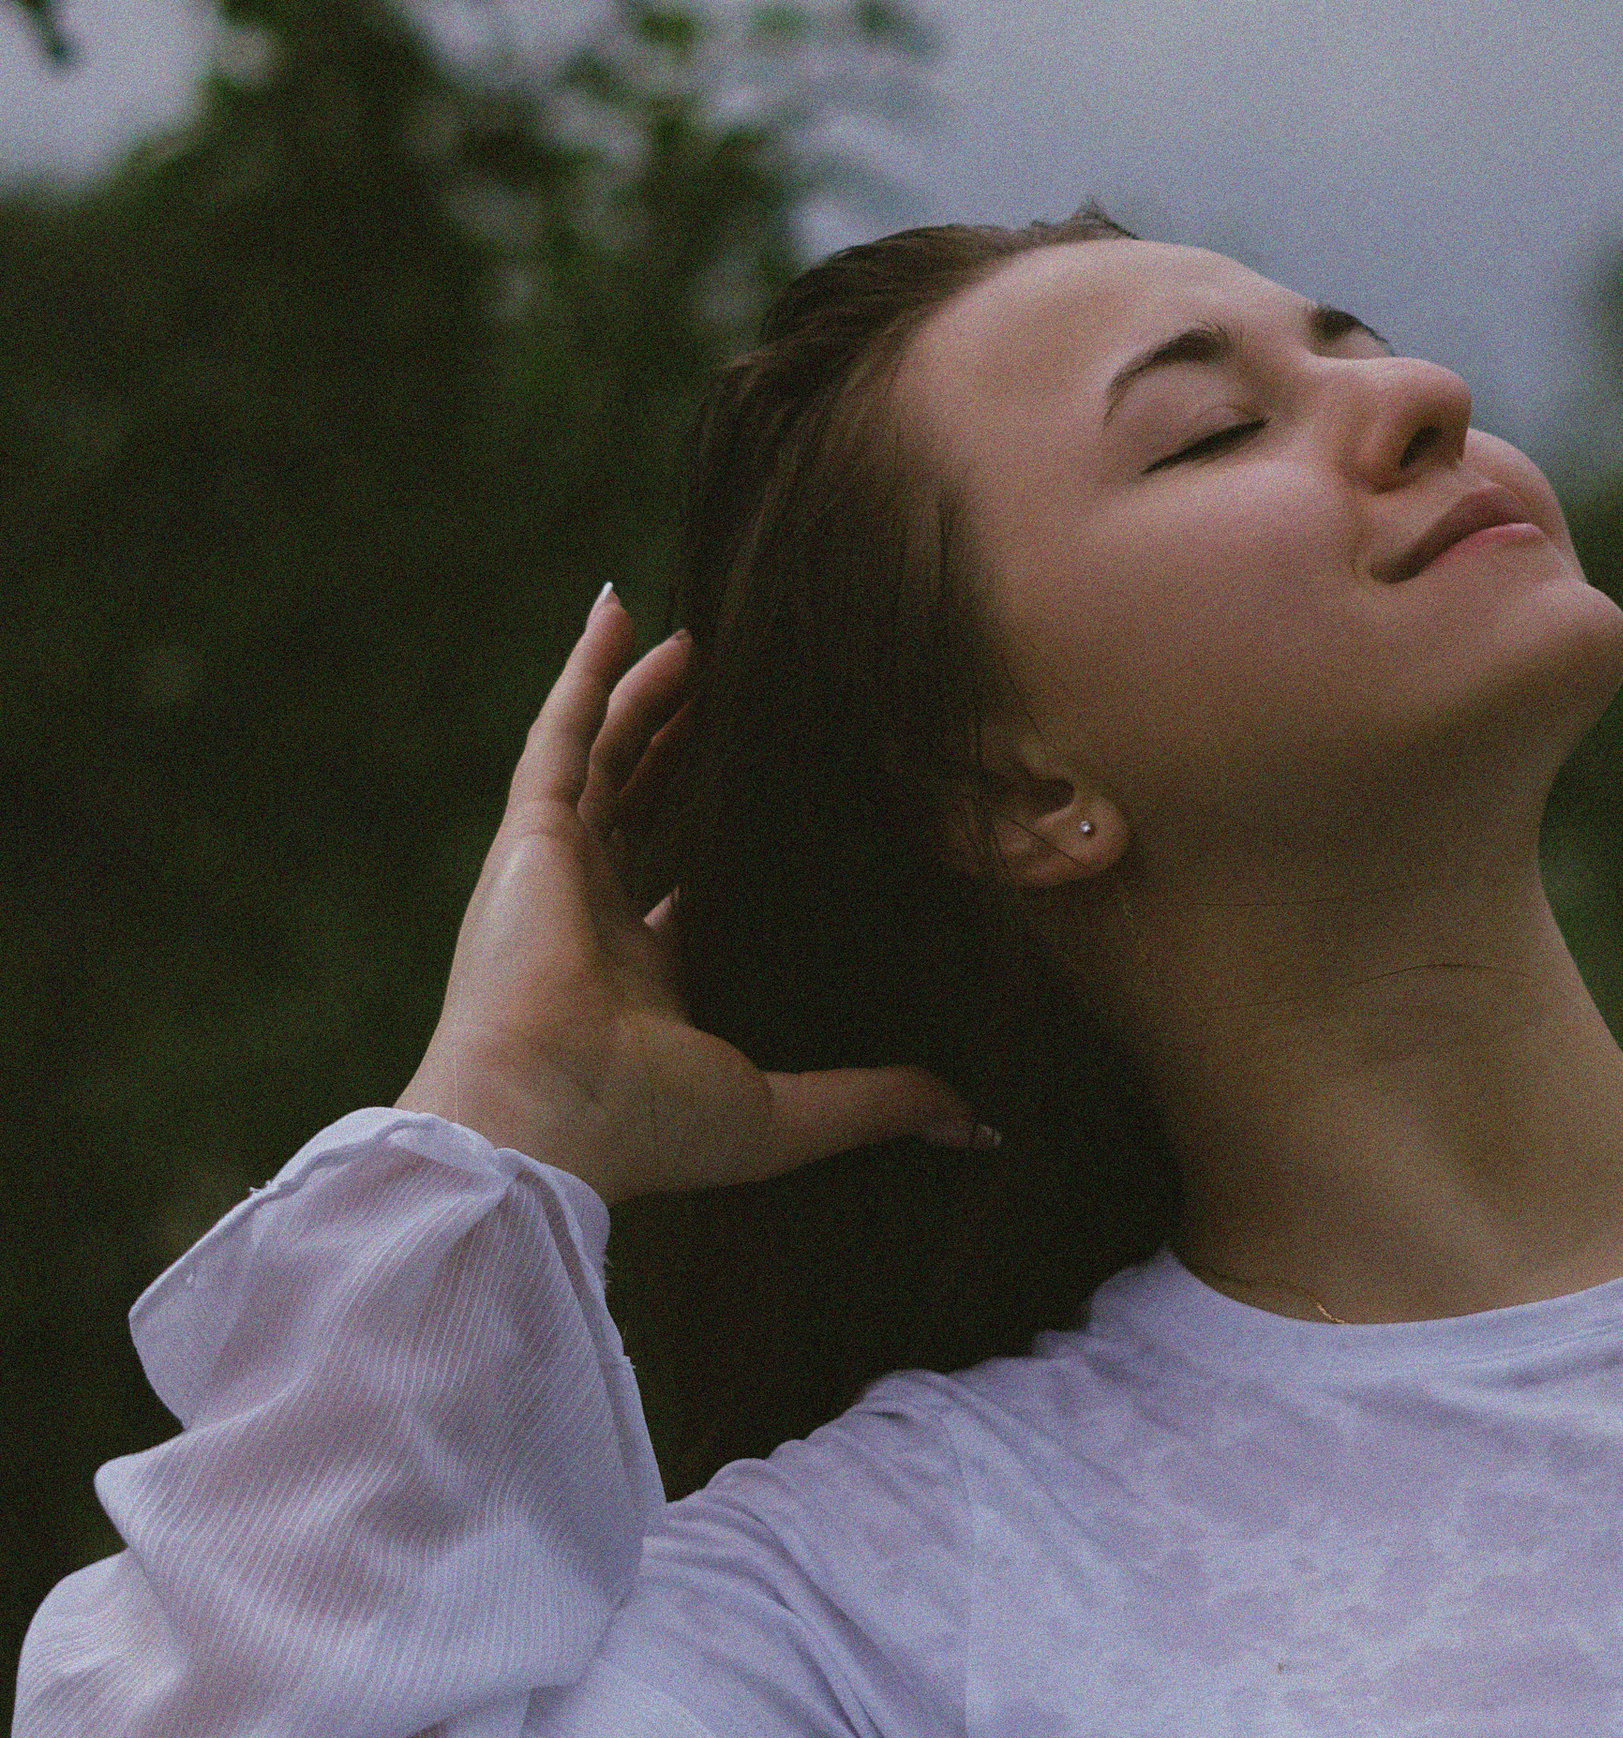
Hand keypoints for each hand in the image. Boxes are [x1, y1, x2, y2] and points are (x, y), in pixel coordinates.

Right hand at [397, 587, 986, 1206]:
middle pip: (646, 810)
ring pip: (605, 760)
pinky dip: (586, 672)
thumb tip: (978, 1128)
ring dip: (643, 699)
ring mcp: (556, 873)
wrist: (540, 1121)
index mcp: (642, 981)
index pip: (684, 897)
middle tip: (739, 698)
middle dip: (682, 752)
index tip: (782, 805)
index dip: (726, 849)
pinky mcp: (530, 836)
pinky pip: (560, 733)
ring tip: (692, 642)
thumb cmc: (646, 1126)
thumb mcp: (786, 1116)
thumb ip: (877, 1102)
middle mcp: (593, 921)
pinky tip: (616, 609)